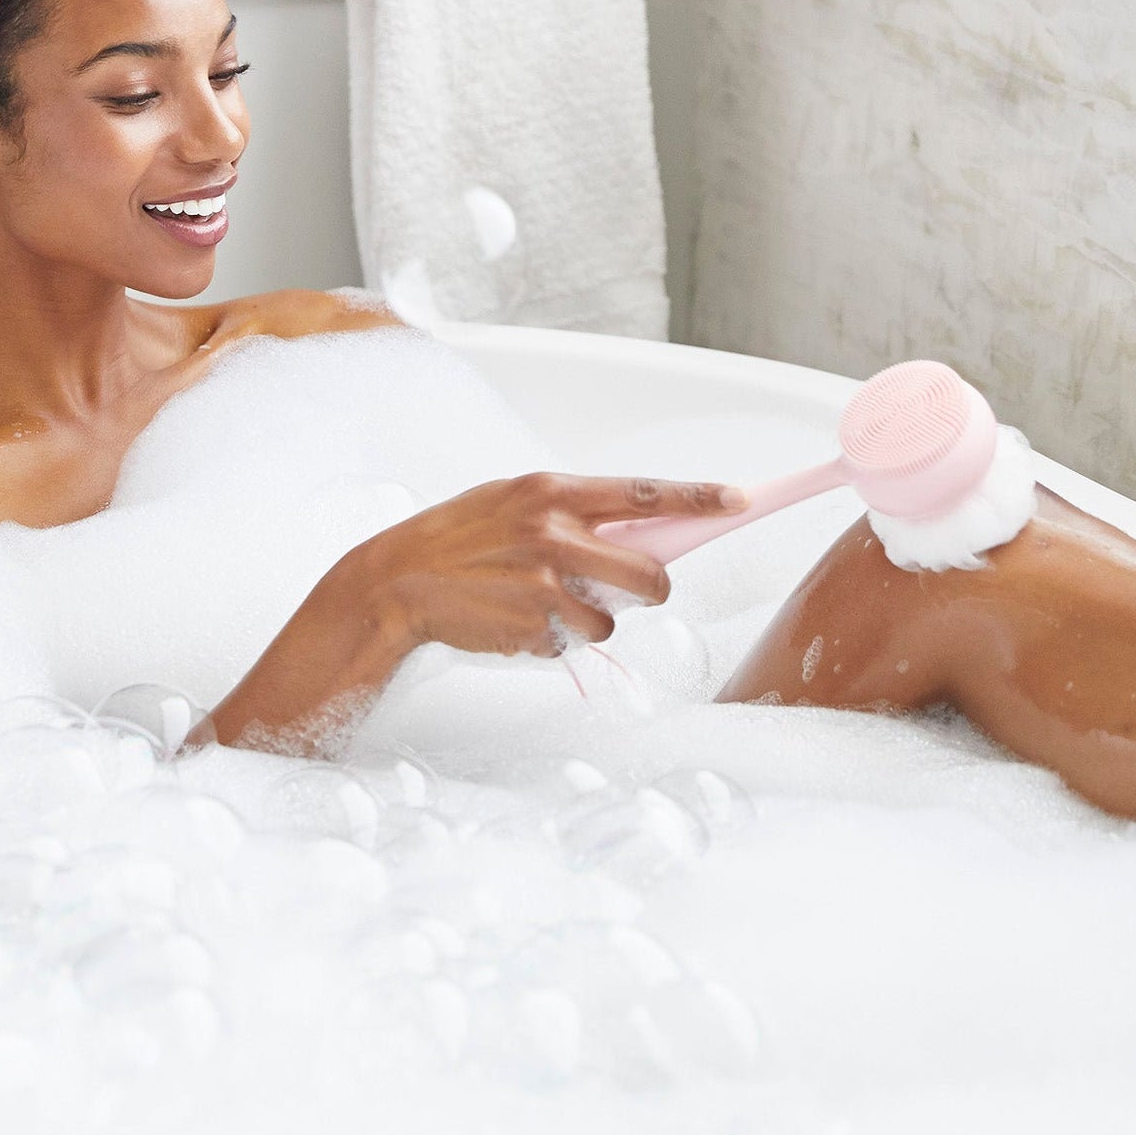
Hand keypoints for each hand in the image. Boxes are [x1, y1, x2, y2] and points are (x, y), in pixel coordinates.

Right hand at [331, 472, 746, 658]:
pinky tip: (516, 621)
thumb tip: (633, 534)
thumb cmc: (456, 540)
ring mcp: (547, 582)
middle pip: (651, 573)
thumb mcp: (510, 504)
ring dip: (589, 619)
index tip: (741, 498)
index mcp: (551, 491)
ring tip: (539, 603)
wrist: (395, 581)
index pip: (644, 493)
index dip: (699, 498)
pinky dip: (555, 640)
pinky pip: (575, 643)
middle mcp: (554, 531)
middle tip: (622, 589)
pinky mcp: (535, 625)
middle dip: (648, 588)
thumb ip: (569, 513)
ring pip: (614, 618)